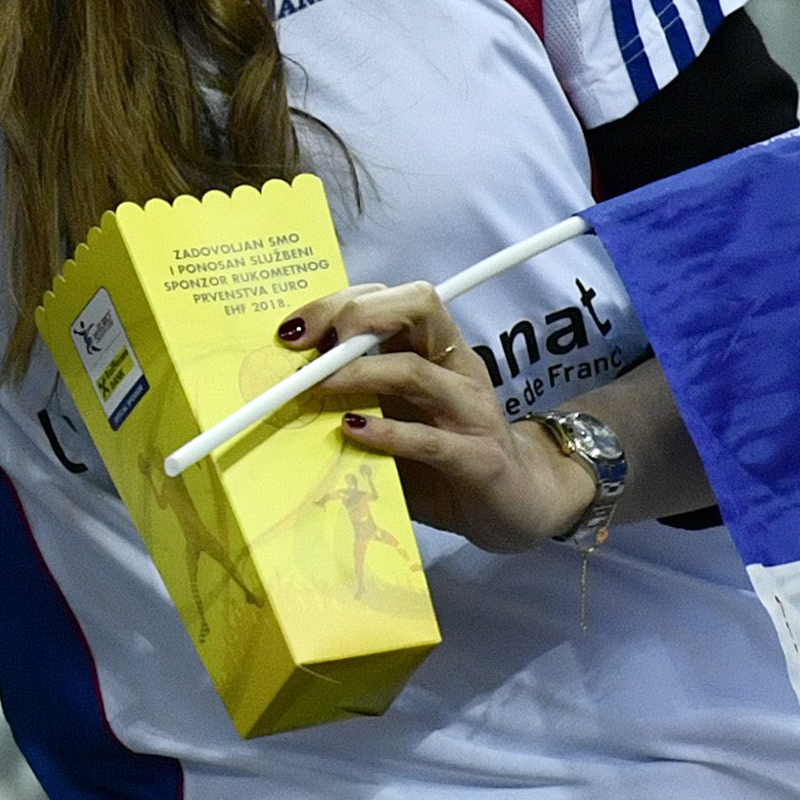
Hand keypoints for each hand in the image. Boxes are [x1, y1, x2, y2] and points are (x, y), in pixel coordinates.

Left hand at [284, 281, 596, 553]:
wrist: (517, 502)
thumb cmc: (443, 451)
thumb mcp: (397, 412)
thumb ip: (357, 393)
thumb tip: (282, 388)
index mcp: (437, 349)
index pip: (396, 298)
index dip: (343, 301)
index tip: (292, 329)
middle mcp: (458, 368)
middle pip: (416, 308)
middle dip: (354, 316)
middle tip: (308, 346)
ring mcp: (472, 411)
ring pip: (415, 370)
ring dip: (358, 373)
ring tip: (315, 385)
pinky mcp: (479, 458)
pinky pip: (429, 438)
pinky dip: (387, 433)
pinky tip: (353, 432)